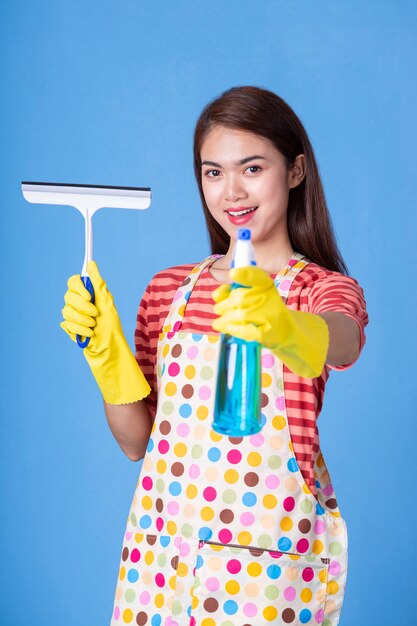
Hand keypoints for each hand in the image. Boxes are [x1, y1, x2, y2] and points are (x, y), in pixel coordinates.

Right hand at [61, 261, 150, 402]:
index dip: (78, 287)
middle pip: (68, 296)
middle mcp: (77, 302)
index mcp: (87, 293)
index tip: (89, 296)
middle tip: (95, 314)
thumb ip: (98, 283)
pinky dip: (80, 330)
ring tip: (94, 326)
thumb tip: (91, 263)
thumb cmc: (111, 324)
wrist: (108, 346)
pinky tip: (89, 333)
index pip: (72, 281)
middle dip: (83, 307)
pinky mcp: (68, 327)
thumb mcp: (107, 302)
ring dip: (83, 320)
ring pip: (66, 311)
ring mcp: (71, 314)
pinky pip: (67, 324)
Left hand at [212, 266, 328, 377]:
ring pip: (238, 315)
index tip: (232, 274)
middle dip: (223, 306)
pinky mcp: (267, 333)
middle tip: (220, 310)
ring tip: (220, 322)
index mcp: (266, 284)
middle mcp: (270, 298)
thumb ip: (231, 291)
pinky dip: (233, 330)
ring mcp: (270, 316)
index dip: (244, 274)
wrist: (285, 331)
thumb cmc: (262, 311)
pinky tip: (229, 329)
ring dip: (224, 319)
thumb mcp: (250, 296)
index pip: (256, 275)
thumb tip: (216, 296)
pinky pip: (244, 330)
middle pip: (238, 298)